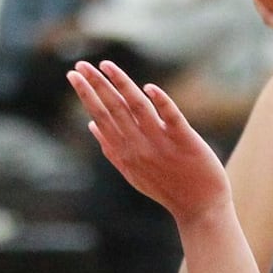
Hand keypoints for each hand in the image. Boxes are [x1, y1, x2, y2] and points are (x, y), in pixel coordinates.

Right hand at [67, 60, 230, 224]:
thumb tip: (90, 126)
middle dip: (95, 85)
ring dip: (120, 84)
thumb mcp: (132, 173)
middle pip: (113, 109)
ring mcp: (161, 142)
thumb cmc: (166, 188)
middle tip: (80, 64)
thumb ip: (111, 150)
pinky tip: (148, 87)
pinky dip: (160, 101)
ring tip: (106, 65)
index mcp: (125, 152)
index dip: (86, 95)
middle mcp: (139, 146)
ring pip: (137, 107)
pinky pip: (171, 116)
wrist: (199, 208)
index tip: (73, 74)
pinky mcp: (185, 140)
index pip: (100, 117)